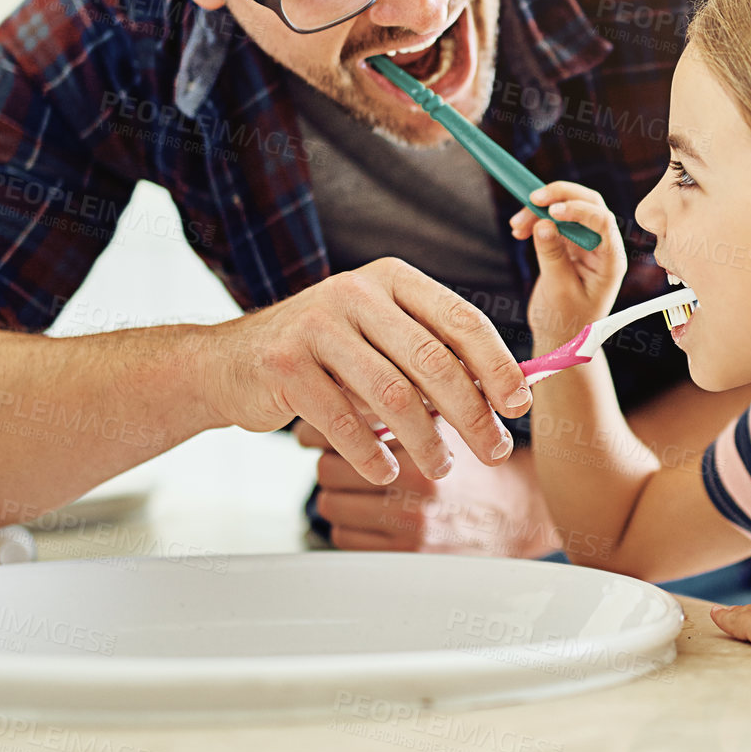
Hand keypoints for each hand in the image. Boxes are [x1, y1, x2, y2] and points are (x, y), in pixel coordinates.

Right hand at [198, 257, 531, 485]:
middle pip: (432, 360)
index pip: (460, 319)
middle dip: (472, 412)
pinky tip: (388, 472)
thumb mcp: (378, 336)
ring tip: (443, 468)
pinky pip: (343, 420)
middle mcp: (356, 292)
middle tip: (493, 450)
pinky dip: (372, 455)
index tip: (520, 405)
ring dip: (426, 441)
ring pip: (392, 394)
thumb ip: (429, 353)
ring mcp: (317, 325)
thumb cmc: (322, 353)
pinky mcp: (286, 365)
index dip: (498, 364)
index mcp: (391, 279)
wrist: (230, 361)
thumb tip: (503, 392)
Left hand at [296, 419, 559, 555]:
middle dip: (332, 455)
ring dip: (338, 489)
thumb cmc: (479, 459)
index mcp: (430, 447)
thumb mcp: (455, 416)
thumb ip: (412, 396)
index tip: (326, 414)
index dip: (331, 418)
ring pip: (331, 502)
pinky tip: (369, 508)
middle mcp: (418, 491)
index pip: (350, 428)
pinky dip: (350, 522)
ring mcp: (409, 528)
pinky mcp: (401, 556)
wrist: (517, 514)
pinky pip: (344, 536)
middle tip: (341, 448)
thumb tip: (348, 377)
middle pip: (330, 466)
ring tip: (354, 478)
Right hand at [509, 181, 627, 354]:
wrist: (559, 338)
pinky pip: (553, 221)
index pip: (602, 221)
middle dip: (560, 196)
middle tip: (532, 198)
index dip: (578, 210)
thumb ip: (552, 256)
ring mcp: (585, 244)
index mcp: (611, 259)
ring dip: (540, 210)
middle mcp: (602, 247)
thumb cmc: (566, 321)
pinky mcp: (568, 245)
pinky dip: (535, 220)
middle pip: (588, 204)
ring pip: (567, 209)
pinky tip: (518, 231)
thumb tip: (544, 223)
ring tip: (516, 225)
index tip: (551, 211)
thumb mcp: (558, 290)